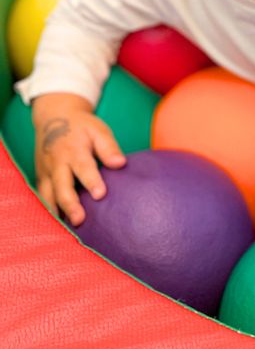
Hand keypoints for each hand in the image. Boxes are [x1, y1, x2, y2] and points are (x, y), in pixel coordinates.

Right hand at [32, 93, 125, 226]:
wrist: (53, 118)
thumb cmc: (82, 128)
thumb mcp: (98, 130)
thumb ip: (109, 147)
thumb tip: (121, 163)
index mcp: (73, 149)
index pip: (83, 167)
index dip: (91, 181)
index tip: (101, 194)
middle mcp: (56, 163)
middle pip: (62, 186)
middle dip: (70, 204)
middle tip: (80, 220)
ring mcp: (45, 172)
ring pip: (48, 195)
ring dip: (57, 212)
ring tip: (67, 230)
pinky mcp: (40, 179)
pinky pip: (42, 197)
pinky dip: (49, 211)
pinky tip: (58, 227)